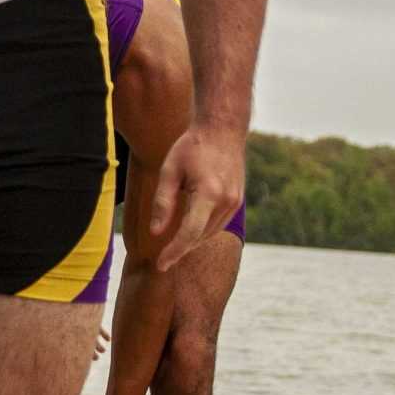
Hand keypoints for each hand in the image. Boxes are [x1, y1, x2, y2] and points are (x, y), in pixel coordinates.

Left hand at [148, 121, 244, 271]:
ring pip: (210, 233)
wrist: (223, 130)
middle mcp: (226, 201)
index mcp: (209, 193)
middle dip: (181, 249)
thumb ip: (163, 203)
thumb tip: (156, 232)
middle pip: (200, 236)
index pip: (189, 233)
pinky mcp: (237, 201)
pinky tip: (189, 230)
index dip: (174, 252)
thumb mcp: (169, 170)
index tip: (160, 265)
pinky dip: (203, 231)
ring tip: (173, 248)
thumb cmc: (192, 147)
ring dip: (192, 242)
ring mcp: (235, 202)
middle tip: (162, 260)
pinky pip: (218, 224)